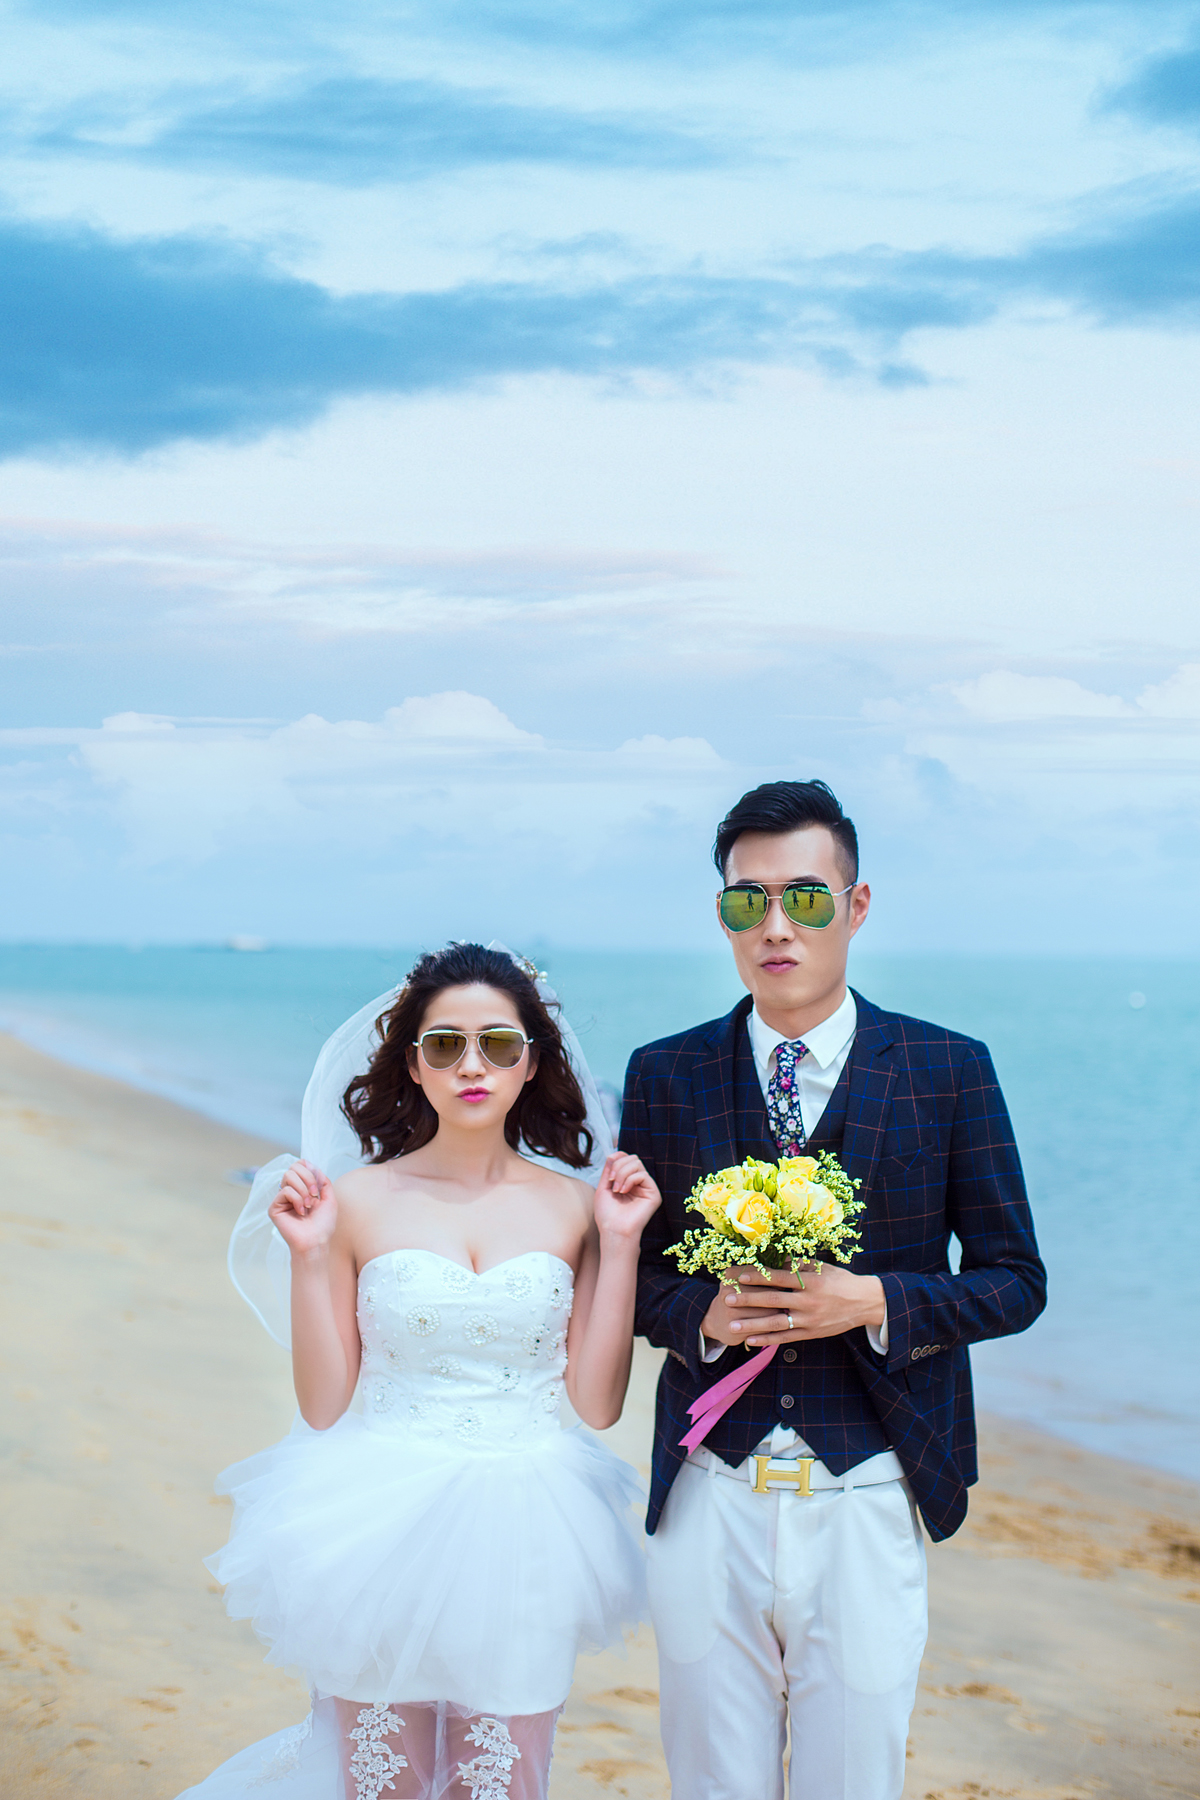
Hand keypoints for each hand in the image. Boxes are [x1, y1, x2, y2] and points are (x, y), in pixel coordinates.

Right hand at [268, 1159, 336, 1258]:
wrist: (317, 1241)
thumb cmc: (323, 1224)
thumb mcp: (329, 1198)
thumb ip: (322, 1180)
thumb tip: (311, 1165)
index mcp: (302, 1188)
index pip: (299, 1165)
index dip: (309, 1168)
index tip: (319, 1183)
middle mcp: (290, 1191)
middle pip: (293, 1167)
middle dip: (309, 1178)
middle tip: (315, 1195)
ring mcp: (281, 1199)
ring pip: (288, 1176)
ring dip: (304, 1189)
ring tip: (309, 1205)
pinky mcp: (274, 1207)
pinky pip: (285, 1190)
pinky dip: (297, 1199)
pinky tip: (301, 1212)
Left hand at [593, 1152, 661, 1244]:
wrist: (613, 1230)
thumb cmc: (607, 1214)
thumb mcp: (604, 1186)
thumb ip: (609, 1169)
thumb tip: (614, 1153)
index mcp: (628, 1181)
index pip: (626, 1158)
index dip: (617, 1157)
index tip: (608, 1172)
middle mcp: (639, 1183)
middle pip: (632, 1158)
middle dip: (618, 1166)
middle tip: (611, 1182)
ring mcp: (647, 1188)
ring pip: (637, 1163)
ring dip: (622, 1174)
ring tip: (616, 1189)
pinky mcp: (654, 1194)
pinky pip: (642, 1175)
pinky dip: (630, 1180)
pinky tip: (623, 1192)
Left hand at [700, 1263, 884, 1347]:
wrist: (864, 1303)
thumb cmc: (840, 1280)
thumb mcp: (821, 1267)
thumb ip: (798, 1264)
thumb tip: (777, 1256)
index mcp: (809, 1282)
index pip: (779, 1278)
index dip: (758, 1277)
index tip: (739, 1276)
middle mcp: (808, 1302)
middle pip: (772, 1301)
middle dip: (748, 1301)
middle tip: (727, 1300)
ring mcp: (809, 1320)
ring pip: (776, 1324)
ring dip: (752, 1325)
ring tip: (732, 1326)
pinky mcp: (811, 1334)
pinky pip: (785, 1339)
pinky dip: (768, 1340)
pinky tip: (751, 1340)